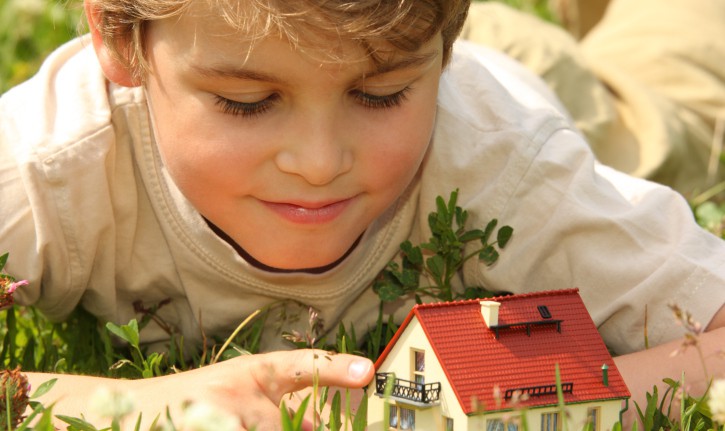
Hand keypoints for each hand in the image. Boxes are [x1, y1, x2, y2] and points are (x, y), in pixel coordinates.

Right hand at [135, 349, 373, 430]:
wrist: (127, 411)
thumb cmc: (193, 405)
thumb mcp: (237, 395)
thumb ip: (276, 410)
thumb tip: (313, 426)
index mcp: (252, 373)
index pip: (300, 366)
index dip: (334, 369)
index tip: (367, 371)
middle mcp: (234, 388)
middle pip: (279, 427)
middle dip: (278, 429)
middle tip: (240, 417)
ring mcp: (211, 413)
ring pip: (264, 430)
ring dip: (239, 426)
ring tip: (221, 417)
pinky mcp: (196, 426)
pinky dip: (229, 428)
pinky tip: (213, 423)